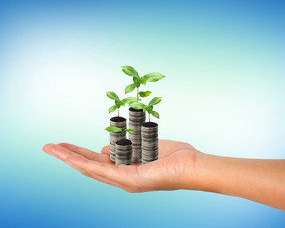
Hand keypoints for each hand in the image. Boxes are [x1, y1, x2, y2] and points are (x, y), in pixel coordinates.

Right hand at [42, 140, 203, 191]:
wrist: (193, 166)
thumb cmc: (174, 157)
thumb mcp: (145, 149)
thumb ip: (125, 149)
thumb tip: (104, 147)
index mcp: (126, 169)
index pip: (97, 161)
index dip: (79, 153)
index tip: (66, 146)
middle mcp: (122, 177)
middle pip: (89, 165)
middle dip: (68, 156)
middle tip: (49, 147)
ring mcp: (124, 180)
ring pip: (90, 168)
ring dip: (69, 158)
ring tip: (52, 149)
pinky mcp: (130, 180)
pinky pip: (102, 170)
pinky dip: (84, 163)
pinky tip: (70, 157)